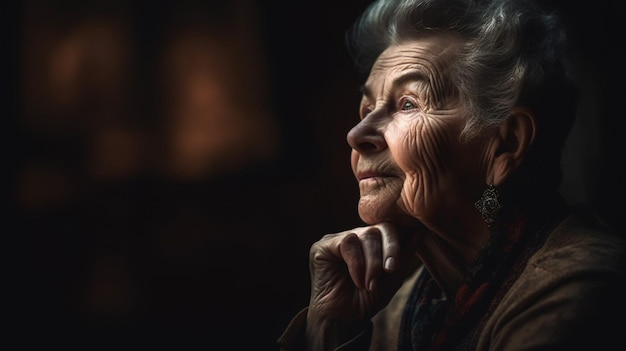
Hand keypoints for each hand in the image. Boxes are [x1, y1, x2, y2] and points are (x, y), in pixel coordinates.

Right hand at [305, 222, 421, 348]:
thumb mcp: (392, 276)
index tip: (399, 263)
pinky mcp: (323, 245)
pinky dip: (357, 264)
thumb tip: (420, 229)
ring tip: (370, 284)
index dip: (398, 242)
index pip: (391, 228)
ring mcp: (340, 239)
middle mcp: (357, 236)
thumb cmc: (367, 299)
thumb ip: (404, 253)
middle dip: (389, 250)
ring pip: (365, 235)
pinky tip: (357, 281)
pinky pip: (348, 243)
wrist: (345, 319)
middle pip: (380, 228)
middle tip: (389, 271)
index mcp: (373, 241)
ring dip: (373, 263)